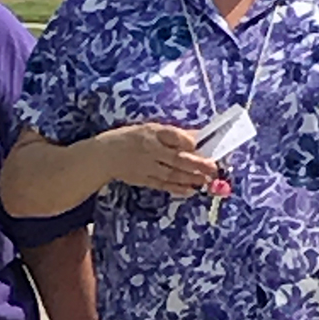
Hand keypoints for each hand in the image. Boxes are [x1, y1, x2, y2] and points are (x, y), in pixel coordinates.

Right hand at [95, 123, 217, 195]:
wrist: (104, 155)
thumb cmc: (132, 138)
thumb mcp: (150, 129)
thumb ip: (173, 134)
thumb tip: (198, 136)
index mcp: (151, 133)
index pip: (173, 136)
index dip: (189, 142)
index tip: (204, 145)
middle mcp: (150, 149)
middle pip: (177, 157)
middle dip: (197, 164)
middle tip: (213, 168)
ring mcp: (146, 166)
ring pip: (172, 173)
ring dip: (190, 178)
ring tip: (206, 180)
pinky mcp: (143, 179)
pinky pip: (162, 185)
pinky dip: (177, 188)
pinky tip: (190, 190)